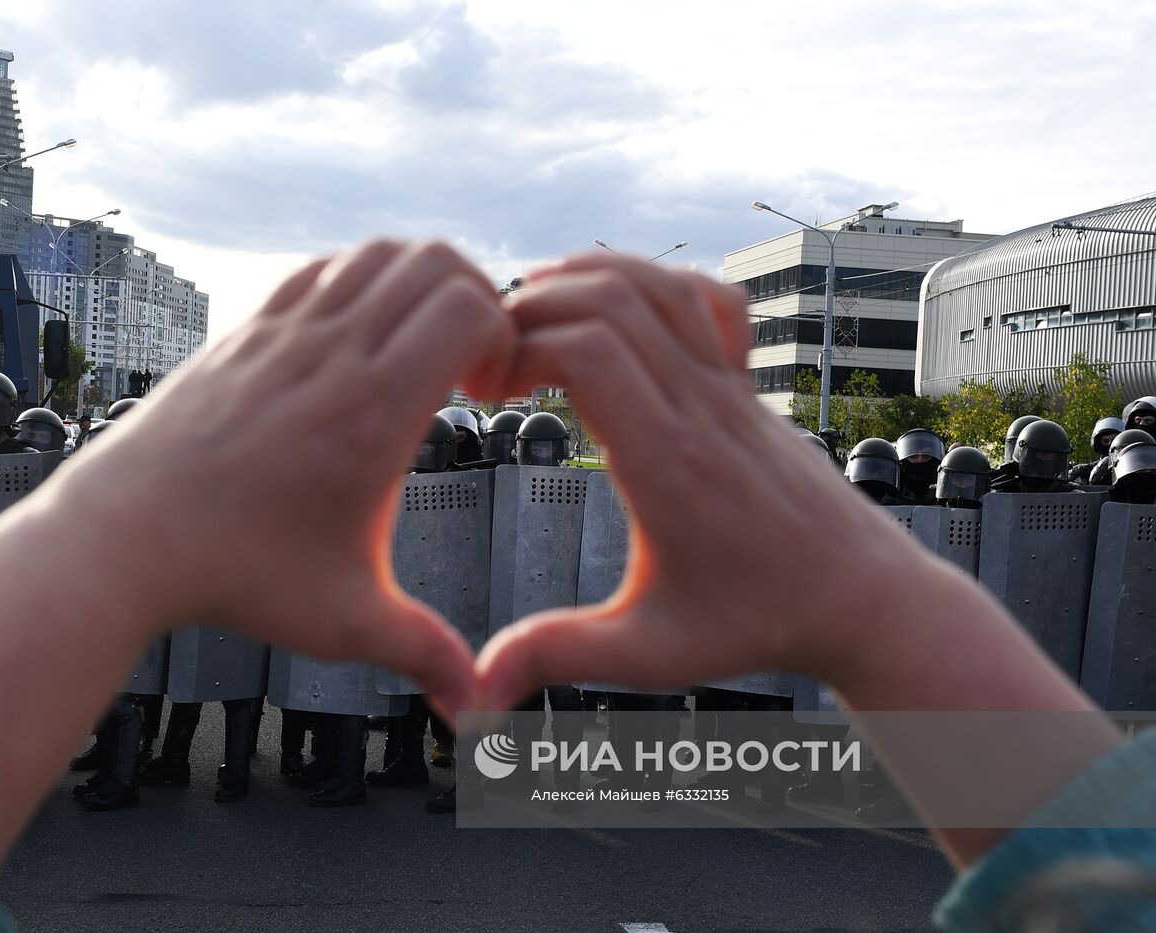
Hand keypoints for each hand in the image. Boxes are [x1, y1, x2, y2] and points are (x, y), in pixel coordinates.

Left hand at [67, 240, 515, 714]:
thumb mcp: (344, 622)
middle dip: (477, 298)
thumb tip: (475, 709)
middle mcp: (332, 355)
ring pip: (375, 254)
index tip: (492, 391)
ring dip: (419, 281)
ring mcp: (283, 334)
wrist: (122, 542)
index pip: (467, 308)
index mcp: (373, 413)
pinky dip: (359, 281)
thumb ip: (423, 653)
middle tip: (470, 362)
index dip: (505, 334)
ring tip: (418, 344)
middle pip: (434, 261)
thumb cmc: (232, 578)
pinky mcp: (245, 333)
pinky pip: (321, 270)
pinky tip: (356, 340)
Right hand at [476, 253, 926, 710]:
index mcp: (667, 462)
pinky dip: (652, 284)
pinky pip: (706, 300)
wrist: (860, 599)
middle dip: (532, 307)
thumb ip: (558, 659)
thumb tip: (475, 696)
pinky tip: (615, 315)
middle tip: (492, 357)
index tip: (486, 393)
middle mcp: (700, 408)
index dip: (519, 349)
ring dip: (584, 279)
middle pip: (611, 297)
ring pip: (657, 284)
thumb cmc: (754, 624)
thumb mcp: (647, 654)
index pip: (589, 350)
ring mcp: (731, 388)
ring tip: (530, 316)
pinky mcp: (747, 385)